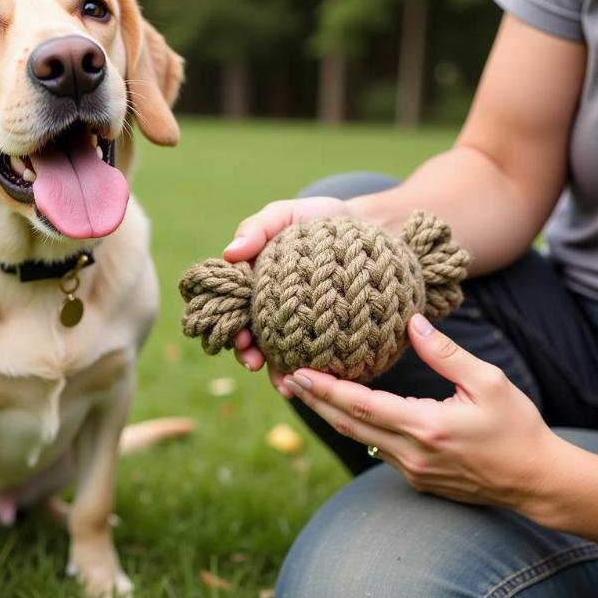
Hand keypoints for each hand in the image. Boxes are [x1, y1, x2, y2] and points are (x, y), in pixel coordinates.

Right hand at [224, 197, 353, 385]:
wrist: (369, 228)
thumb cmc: (320, 218)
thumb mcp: (286, 214)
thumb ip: (257, 228)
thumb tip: (229, 253)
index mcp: (255, 283)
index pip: (233, 309)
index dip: (229, 327)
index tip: (238, 338)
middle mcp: (273, 306)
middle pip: (252, 337)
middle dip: (248, 354)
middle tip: (253, 363)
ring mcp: (300, 322)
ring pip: (280, 352)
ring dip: (276, 370)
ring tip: (282, 383)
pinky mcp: (328, 332)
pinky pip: (315, 354)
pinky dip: (311, 370)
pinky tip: (314, 381)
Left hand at [282, 314, 566, 512]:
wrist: (535, 481)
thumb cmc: (516, 427)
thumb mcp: (488, 382)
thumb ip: (445, 352)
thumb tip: (411, 322)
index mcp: (427, 427)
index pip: (361, 405)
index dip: (326, 388)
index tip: (298, 371)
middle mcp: (412, 453)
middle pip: (347, 424)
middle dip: (312, 400)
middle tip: (283, 378)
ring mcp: (411, 470)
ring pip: (357, 437)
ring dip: (328, 413)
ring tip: (302, 390)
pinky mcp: (415, 478)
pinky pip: (375, 448)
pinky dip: (353, 426)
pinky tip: (341, 409)